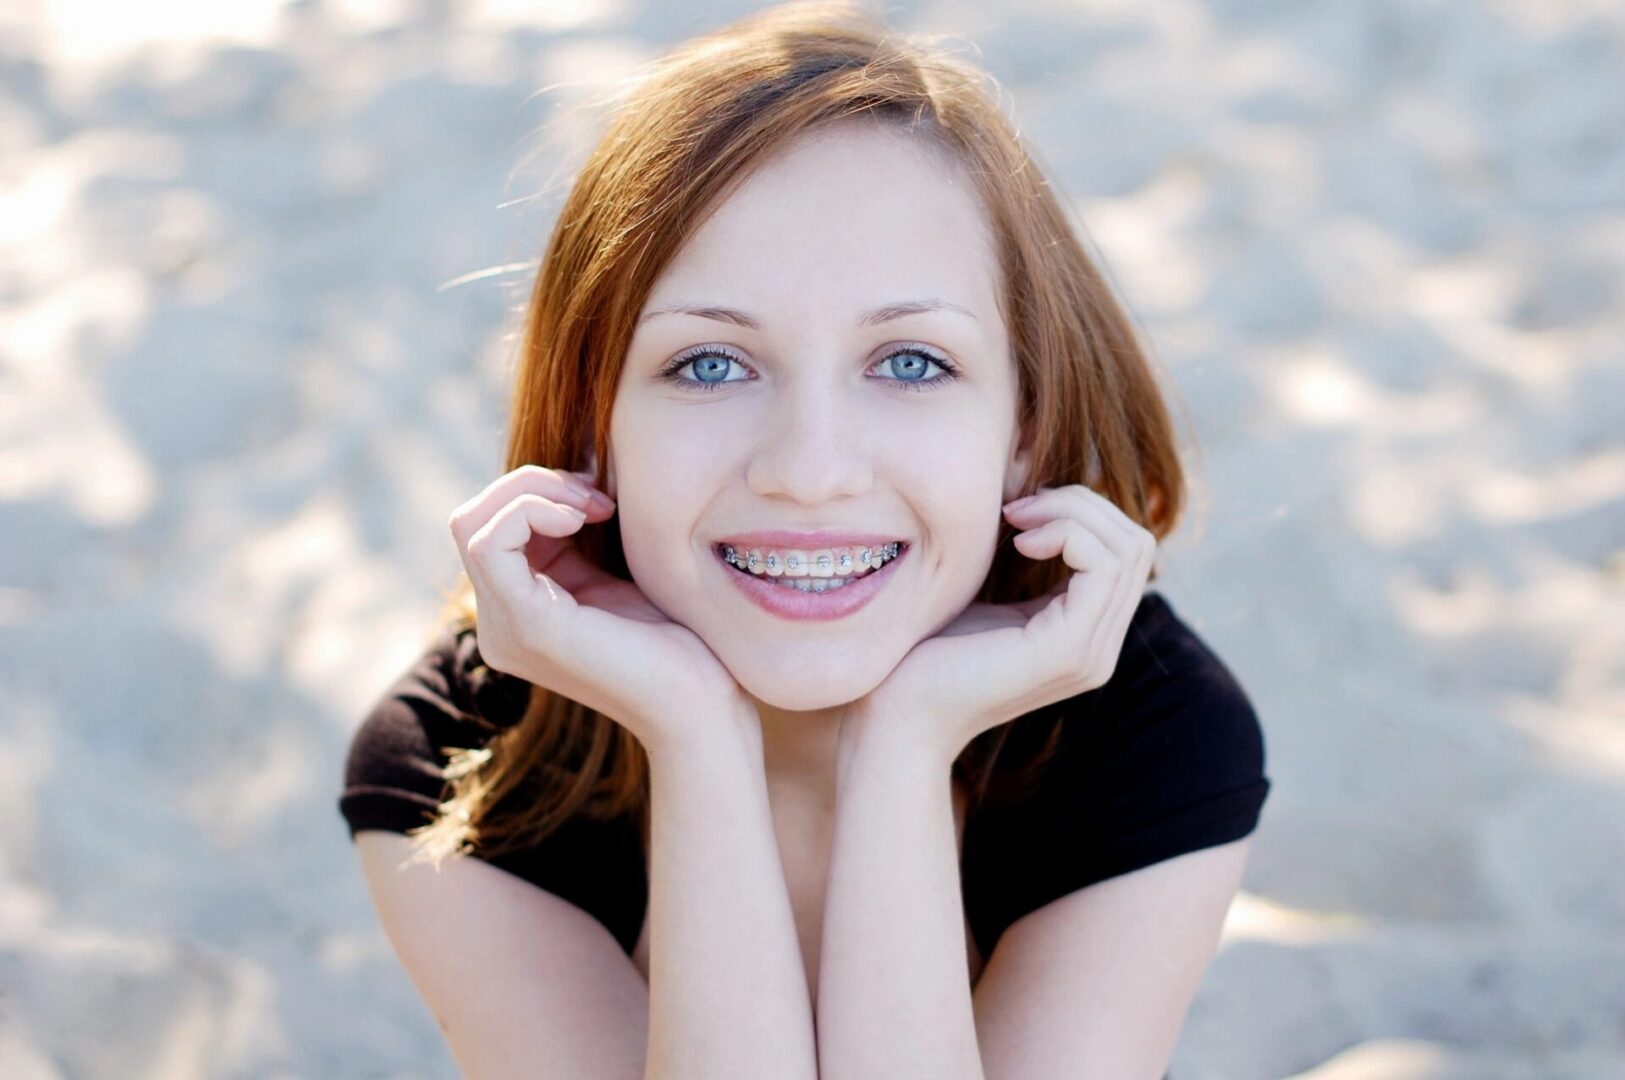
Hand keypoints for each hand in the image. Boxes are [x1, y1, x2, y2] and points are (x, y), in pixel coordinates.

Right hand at [448, 465, 756, 756]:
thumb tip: (580, 454)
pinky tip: (583, 519)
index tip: (602, 497)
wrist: (706, 701)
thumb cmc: (681, 637)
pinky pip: (490, 543)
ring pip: (474, 524)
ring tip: (595, 508)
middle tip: (596, 497)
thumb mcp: (618, 569)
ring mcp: (506, 629)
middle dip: (529, 486)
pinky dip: (531, 511)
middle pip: (472, 519)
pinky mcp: (526, 625)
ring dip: (534, 493)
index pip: (489, 526)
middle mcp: (499, 625)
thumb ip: (584, 528)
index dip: (537, 491)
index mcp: (519, 611)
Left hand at [840, 484, 1156, 765]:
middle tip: (1017, 509)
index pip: (1126, 550)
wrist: (896, 712)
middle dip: (1082, 503)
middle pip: (1136, 543)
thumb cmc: (924, 652)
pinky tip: (1020, 544)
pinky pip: (1105, 567)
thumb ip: (1025, 559)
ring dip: (1073, 513)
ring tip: (1016, 523)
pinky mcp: (1069, 650)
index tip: (1017, 511)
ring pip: (1129, 548)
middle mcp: (1100, 648)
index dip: (1081, 510)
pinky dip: (1067, 535)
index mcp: (1085, 633)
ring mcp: (1091, 653)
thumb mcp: (987, 594)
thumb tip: (1039, 493)